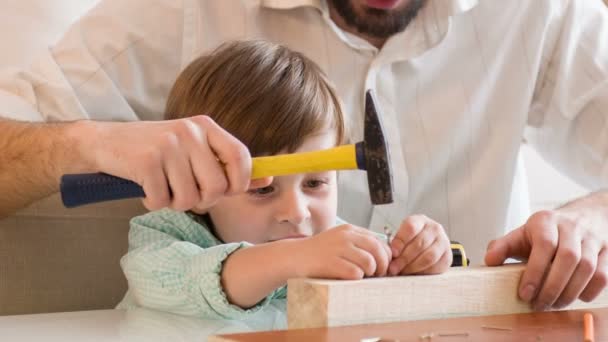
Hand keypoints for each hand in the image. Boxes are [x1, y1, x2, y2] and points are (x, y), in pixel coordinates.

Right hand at [81, 115, 270, 210]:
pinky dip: (153, 202)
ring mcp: (167, 145)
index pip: (241, 157)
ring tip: (163, 189)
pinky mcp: (145, 161)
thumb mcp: (195, 151)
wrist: (105, 142)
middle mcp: (190, 132)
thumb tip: (267, 180)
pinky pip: (162, 200)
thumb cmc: (157, 152)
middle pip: (217, 187)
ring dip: (175, 203)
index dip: (239, 183)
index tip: (226, 191)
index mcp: (206, 126)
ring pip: (189, 199)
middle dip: (202, 200)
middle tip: (185, 193)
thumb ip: (228, 165)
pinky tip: (146, 189)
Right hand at [298, 224, 391, 279]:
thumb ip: (358, 242)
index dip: (385, 255)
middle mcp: (345, 236)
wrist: (295, 256)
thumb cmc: (319, 252)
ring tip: (363, 276)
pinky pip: (355, 273)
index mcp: (349, 229)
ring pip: (369, 262)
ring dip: (370, 273)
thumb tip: (383, 255)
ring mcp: (338, 249)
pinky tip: (350, 278)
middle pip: (377, 250)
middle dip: (382, 265)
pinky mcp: (331, 263)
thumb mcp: (339, 239)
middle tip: (379, 274)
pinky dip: (357, 278)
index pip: (378, 240)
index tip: (383, 265)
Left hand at [388, 215, 451, 275]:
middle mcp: (434, 229)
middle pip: (419, 244)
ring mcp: (443, 242)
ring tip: (403, 272)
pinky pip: (436, 267)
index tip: (393, 253)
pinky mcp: (448, 257)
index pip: (411, 227)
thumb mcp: (403, 236)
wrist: (430, 244)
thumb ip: (397, 244)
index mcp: (420, 220)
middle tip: (394, 268)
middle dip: (404, 259)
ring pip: (429, 257)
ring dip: (413, 267)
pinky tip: (414, 273)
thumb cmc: (412, 240)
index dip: (400, 241)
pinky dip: (423, 272)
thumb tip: (390, 258)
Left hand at [485, 192, 607, 310]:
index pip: (544, 245)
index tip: (525, 294)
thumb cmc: (545, 232)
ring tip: (553, 305)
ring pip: (588, 268)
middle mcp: (571, 227)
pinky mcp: (606, 252)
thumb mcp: (521, 234)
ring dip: (569, 292)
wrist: (583, 218)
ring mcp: (592, 239)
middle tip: (539, 305)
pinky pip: (602, 276)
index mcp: (545, 221)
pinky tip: (573, 298)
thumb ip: (503, 246)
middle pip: (568, 258)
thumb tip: (488, 261)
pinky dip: (589, 292)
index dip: (535, 272)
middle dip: (552, 287)